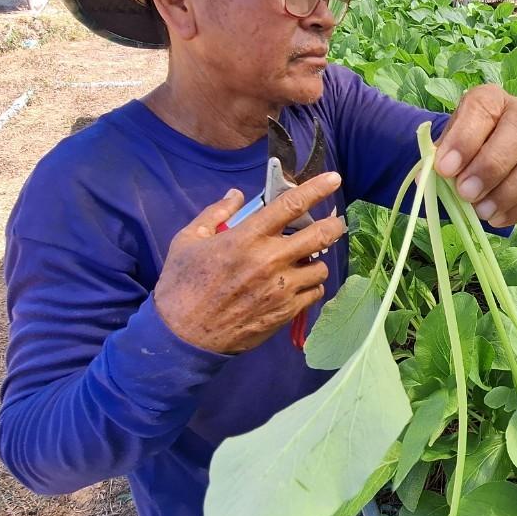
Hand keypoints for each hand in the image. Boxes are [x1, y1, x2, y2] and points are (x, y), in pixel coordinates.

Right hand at [153, 172, 346, 353]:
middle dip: (333, 225)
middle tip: (335, 222)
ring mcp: (281, 289)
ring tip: (306, 260)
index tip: (333, 178)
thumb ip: (215, 213)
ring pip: (321, 267)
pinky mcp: (285, 312)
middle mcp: (269, 260)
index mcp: (246, 238)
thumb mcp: (187, 240)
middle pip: (319, 235)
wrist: (183, 336)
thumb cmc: (181, 285)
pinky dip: (311, 285)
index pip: (290, 205)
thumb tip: (237, 194)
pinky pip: (315, 293)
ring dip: (318, 260)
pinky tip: (299, 283)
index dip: (316, 188)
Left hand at [434, 85, 516, 227]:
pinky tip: (498, 218)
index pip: (484, 107)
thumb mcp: (445, 149)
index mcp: (491, 99)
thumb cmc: (462, 151)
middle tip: (466, 193)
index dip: (465, 138)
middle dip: (493, 165)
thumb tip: (427, 179)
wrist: (481, 158)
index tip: (445, 169)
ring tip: (481, 211)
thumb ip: (436, 161)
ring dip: (510, 190)